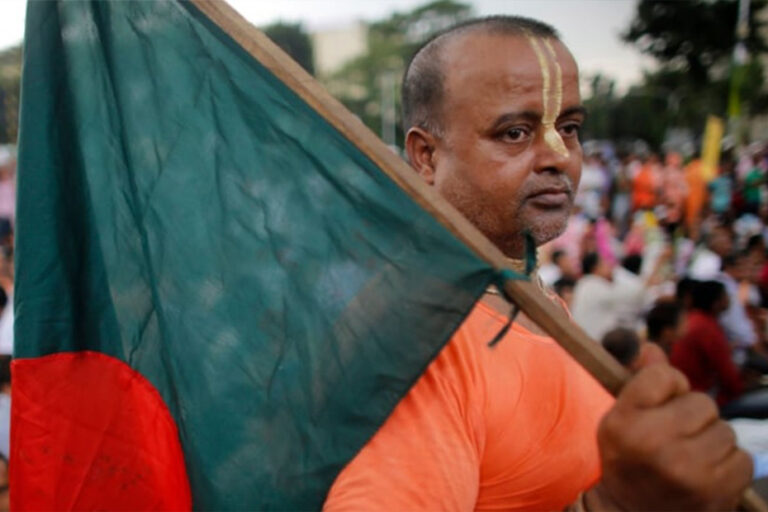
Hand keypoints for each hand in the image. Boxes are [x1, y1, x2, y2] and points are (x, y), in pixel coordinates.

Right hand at [587, 364, 752, 510]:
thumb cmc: (628, 460)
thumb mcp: (619, 419)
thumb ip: (638, 381)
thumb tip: (651, 349)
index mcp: (623, 422)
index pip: (664, 375)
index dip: (667, 387)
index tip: (658, 405)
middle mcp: (653, 444)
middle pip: (701, 402)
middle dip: (692, 415)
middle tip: (675, 435)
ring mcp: (687, 470)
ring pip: (725, 430)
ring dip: (711, 440)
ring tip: (689, 457)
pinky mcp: (716, 493)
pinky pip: (742, 458)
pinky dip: (728, 465)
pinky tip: (706, 474)